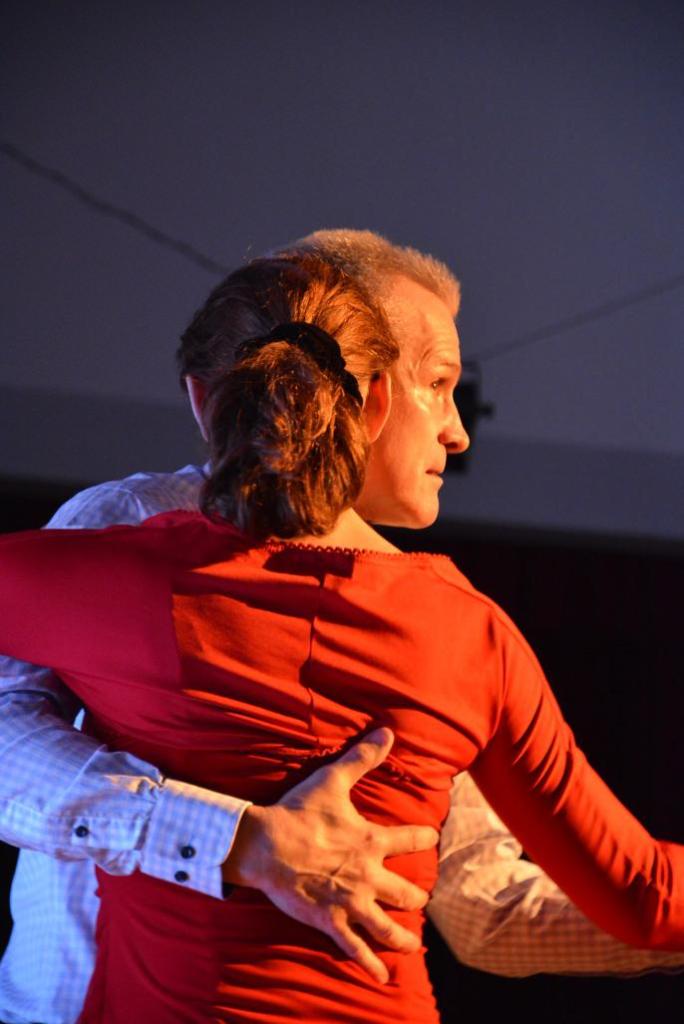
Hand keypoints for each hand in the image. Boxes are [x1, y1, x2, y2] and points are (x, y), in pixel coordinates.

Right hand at [222, 727, 437, 983]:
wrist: (266, 845)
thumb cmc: (299, 811)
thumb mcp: (333, 780)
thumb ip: (363, 757)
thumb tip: (388, 731)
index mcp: (371, 840)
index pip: (411, 840)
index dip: (424, 839)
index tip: (431, 840)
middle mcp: (368, 875)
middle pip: (405, 892)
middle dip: (415, 896)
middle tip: (418, 898)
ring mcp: (351, 901)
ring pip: (387, 927)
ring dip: (403, 938)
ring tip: (412, 945)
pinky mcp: (331, 921)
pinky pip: (355, 949)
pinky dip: (370, 966)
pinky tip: (382, 979)